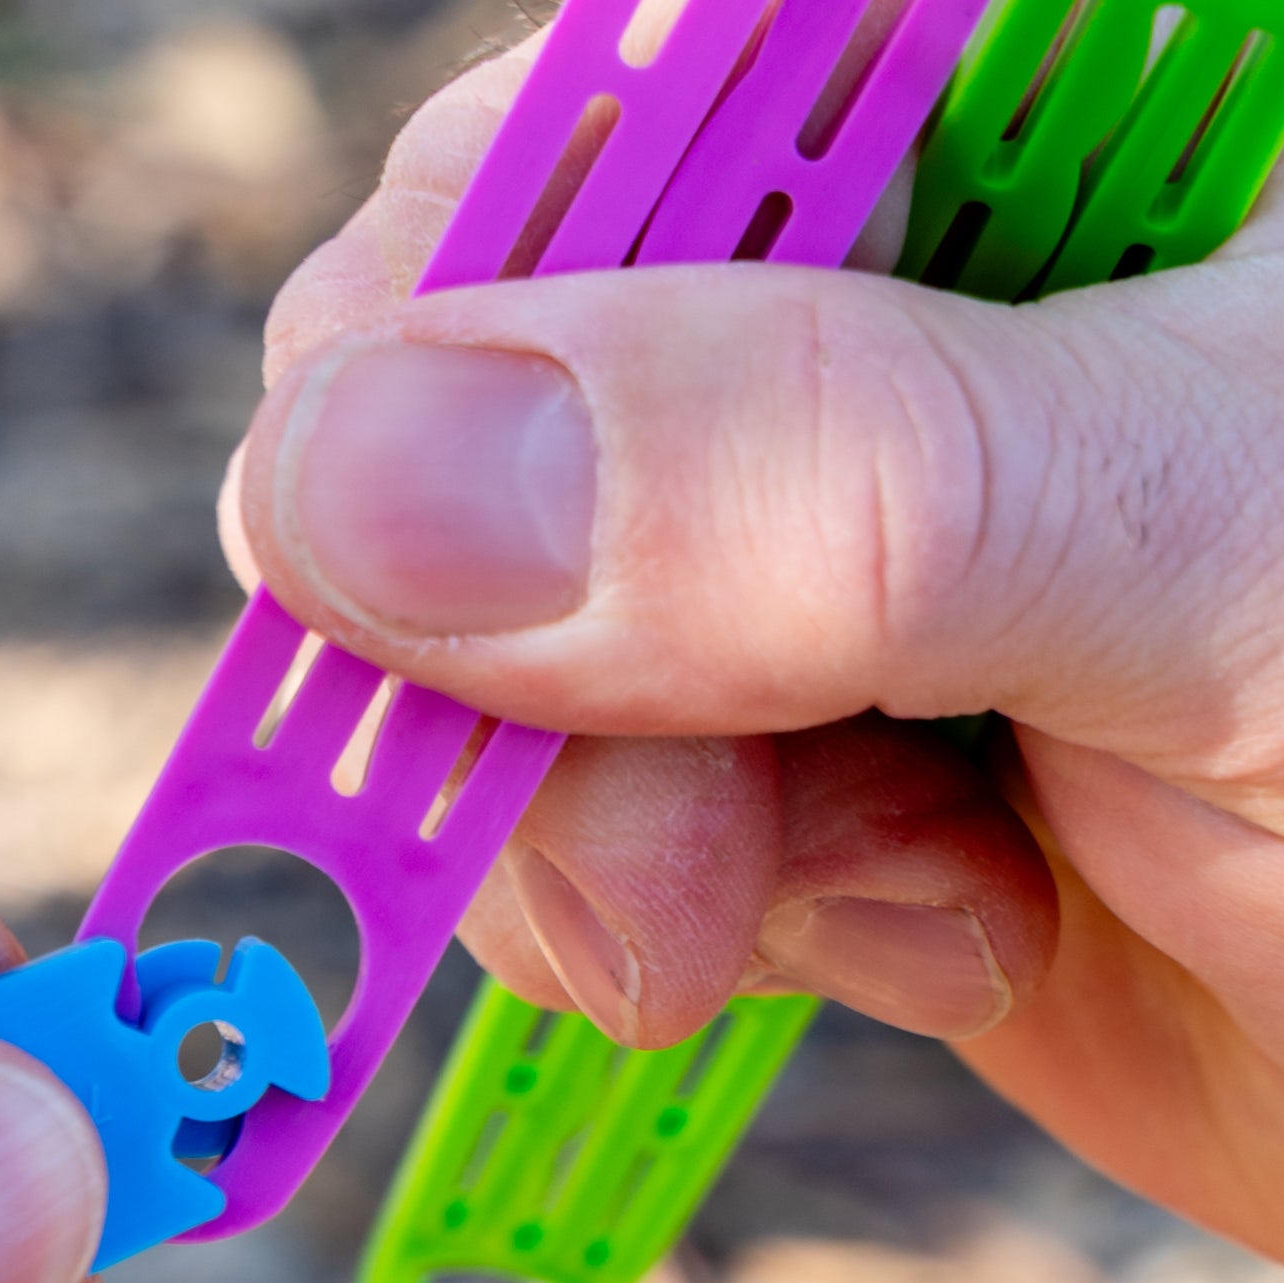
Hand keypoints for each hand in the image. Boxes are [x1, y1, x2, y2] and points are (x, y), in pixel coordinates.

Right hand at [227, 37, 1283, 1262]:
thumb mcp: (1241, 563)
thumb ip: (827, 481)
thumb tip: (346, 478)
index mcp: (1057, 91)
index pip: (612, 116)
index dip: (452, 344)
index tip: (427, 608)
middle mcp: (914, 280)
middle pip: (497, 391)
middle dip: (530, 675)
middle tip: (684, 869)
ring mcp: (835, 511)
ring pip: (503, 626)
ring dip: (619, 834)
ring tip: (896, 913)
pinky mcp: (804, 709)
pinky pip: (591, 779)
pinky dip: (690, 905)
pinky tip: (918, 933)